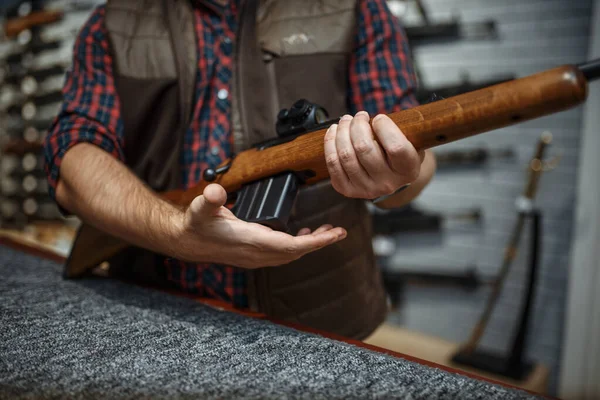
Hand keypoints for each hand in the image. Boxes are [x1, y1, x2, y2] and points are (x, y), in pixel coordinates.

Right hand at [173, 184, 346, 268]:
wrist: (186, 241)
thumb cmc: (196, 224)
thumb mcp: (201, 208)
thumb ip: (209, 199)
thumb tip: (214, 192)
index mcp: (251, 241)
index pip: (291, 247)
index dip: (316, 242)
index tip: (335, 235)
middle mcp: (257, 253)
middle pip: (296, 252)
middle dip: (319, 243)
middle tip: (338, 231)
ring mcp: (256, 257)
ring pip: (290, 254)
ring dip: (309, 244)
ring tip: (325, 232)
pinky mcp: (254, 255)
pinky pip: (282, 253)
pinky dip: (296, 244)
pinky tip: (301, 234)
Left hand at [324, 111, 423, 199]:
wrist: (390, 179)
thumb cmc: (399, 155)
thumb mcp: (410, 143)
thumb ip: (397, 131)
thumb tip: (370, 118)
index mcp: (408, 170)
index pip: (396, 147)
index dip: (384, 127)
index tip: (378, 118)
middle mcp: (387, 183)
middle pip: (364, 148)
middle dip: (357, 125)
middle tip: (359, 116)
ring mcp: (366, 189)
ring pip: (346, 154)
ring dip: (342, 131)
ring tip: (345, 121)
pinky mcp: (348, 190)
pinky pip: (333, 163)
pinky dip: (330, 143)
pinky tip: (334, 131)